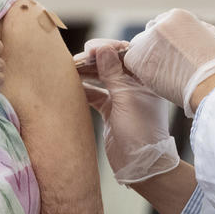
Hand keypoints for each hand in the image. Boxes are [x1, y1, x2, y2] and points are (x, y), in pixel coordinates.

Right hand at [78, 40, 179, 184]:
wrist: (141, 165)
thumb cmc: (140, 130)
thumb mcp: (126, 98)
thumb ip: (113, 73)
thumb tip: (103, 48)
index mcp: (145, 79)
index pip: (125, 55)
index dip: (107, 49)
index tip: (90, 49)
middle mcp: (134, 85)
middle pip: (111, 65)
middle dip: (93, 61)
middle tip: (75, 60)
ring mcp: (122, 98)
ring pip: (101, 79)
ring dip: (86, 74)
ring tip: (69, 70)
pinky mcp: (111, 110)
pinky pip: (95, 94)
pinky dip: (84, 89)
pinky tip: (70, 86)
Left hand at [124, 8, 214, 116]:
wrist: (214, 85)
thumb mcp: (211, 37)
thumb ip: (194, 30)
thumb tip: (188, 31)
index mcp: (178, 16)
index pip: (163, 24)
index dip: (166, 41)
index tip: (172, 54)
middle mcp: (160, 24)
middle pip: (149, 35)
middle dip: (154, 48)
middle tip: (165, 66)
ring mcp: (148, 40)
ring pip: (139, 48)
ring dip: (147, 60)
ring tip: (163, 76)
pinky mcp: (139, 59)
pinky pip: (132, 62)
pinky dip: (140, 72)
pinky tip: (156, 80)